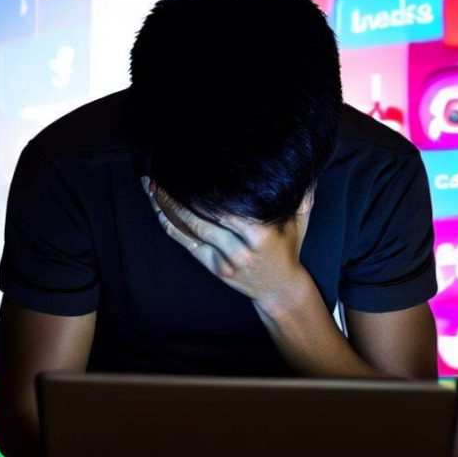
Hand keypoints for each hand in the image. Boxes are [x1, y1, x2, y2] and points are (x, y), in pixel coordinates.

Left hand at [142, 176, 312, 307]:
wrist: (280, 290)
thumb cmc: (288, 250)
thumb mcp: (299, 222)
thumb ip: (302, 196)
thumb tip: (305, 170)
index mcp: (260, 232)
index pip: (226, 205)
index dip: (204, 187)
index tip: (190, 166)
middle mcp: (240, 246)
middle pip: (201, 215)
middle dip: (177, 193)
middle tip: (161, 171)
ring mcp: (224, 259)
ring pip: (189, 228)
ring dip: (167, 206)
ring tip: (152, 185)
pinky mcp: (212, 267)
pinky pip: (186, 243)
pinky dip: (170, 225)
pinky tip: (158, 209)